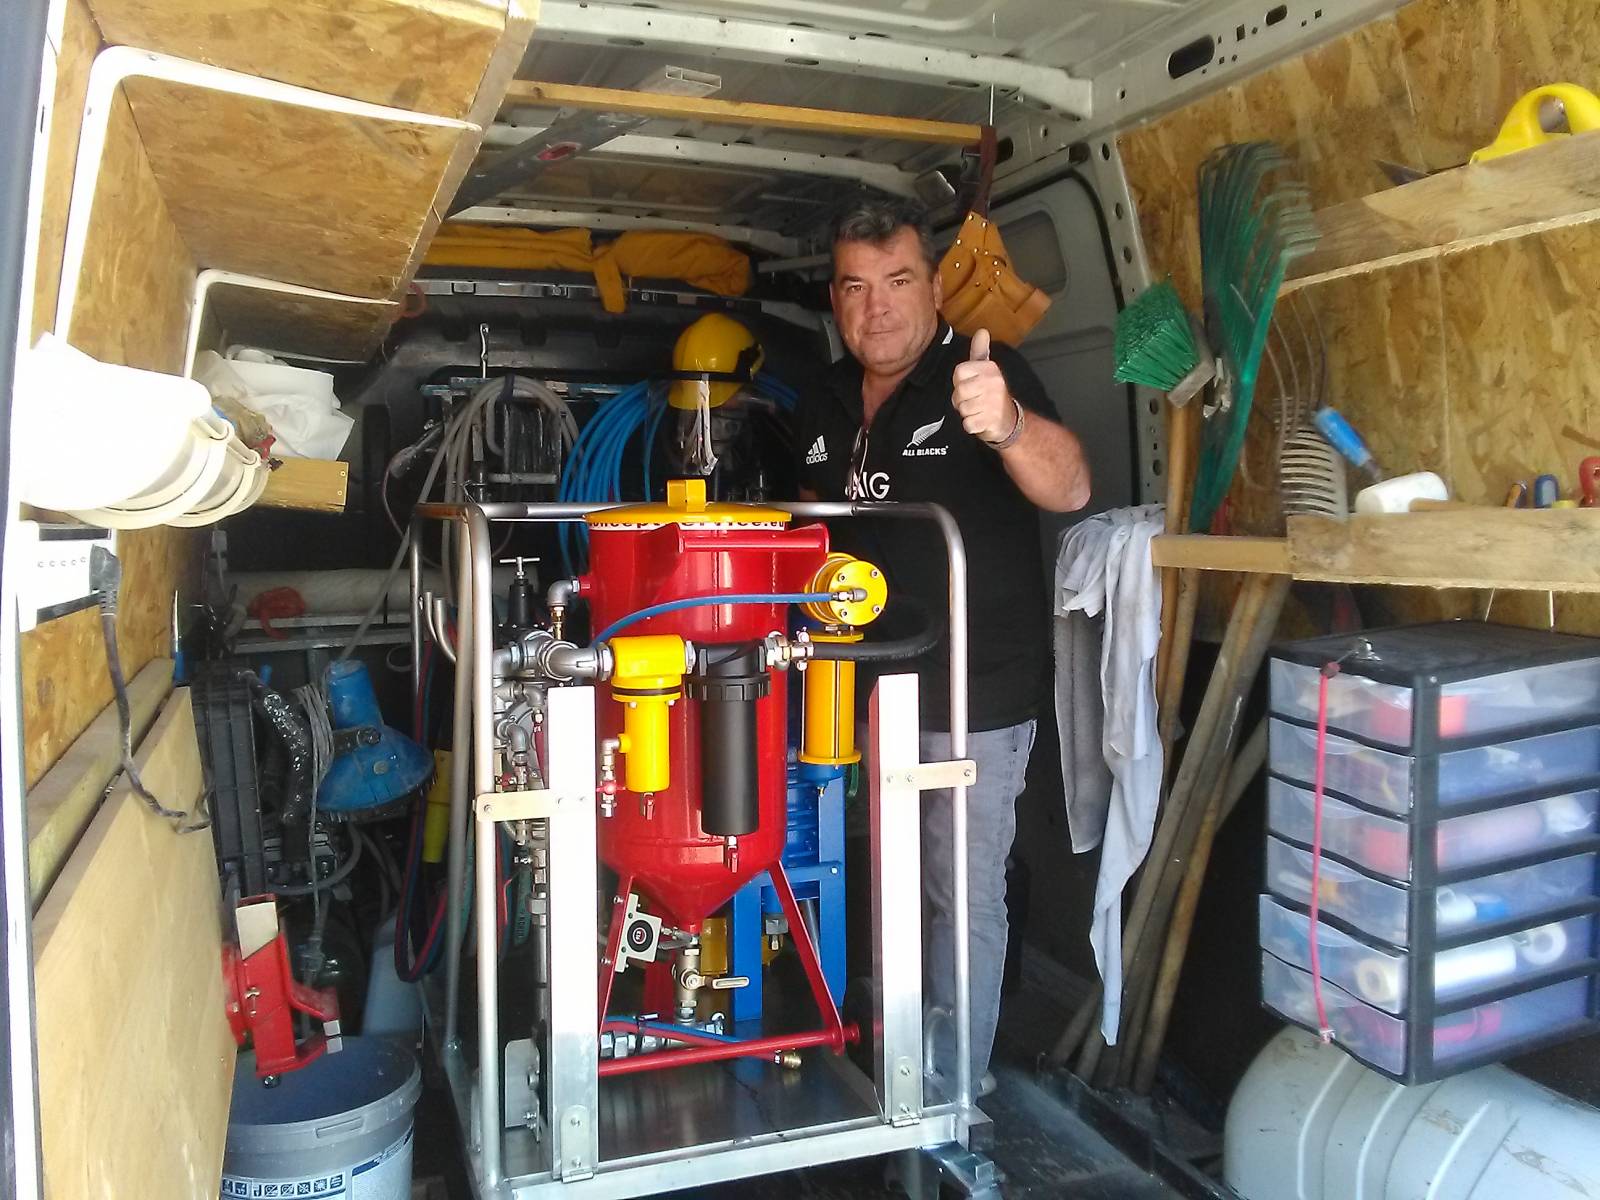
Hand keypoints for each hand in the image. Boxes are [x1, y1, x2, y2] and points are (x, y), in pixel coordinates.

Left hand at [951, 329, 1016, 444]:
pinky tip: (980, 420)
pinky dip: (971, 425)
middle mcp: (993, 383)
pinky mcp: (991, 420)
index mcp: (989, 369)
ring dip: (966, 413)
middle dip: (961, 400)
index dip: (960, 382)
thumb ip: (980, 351)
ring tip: (978, 409)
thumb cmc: (991, 393)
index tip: (970, 385)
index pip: (958, 373)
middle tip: (973, 400)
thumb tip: (982, 331)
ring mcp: (993, 402)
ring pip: (962, 408)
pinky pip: (968, 424)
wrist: (1008, 419)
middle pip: (959, 392)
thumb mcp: (986, 369)